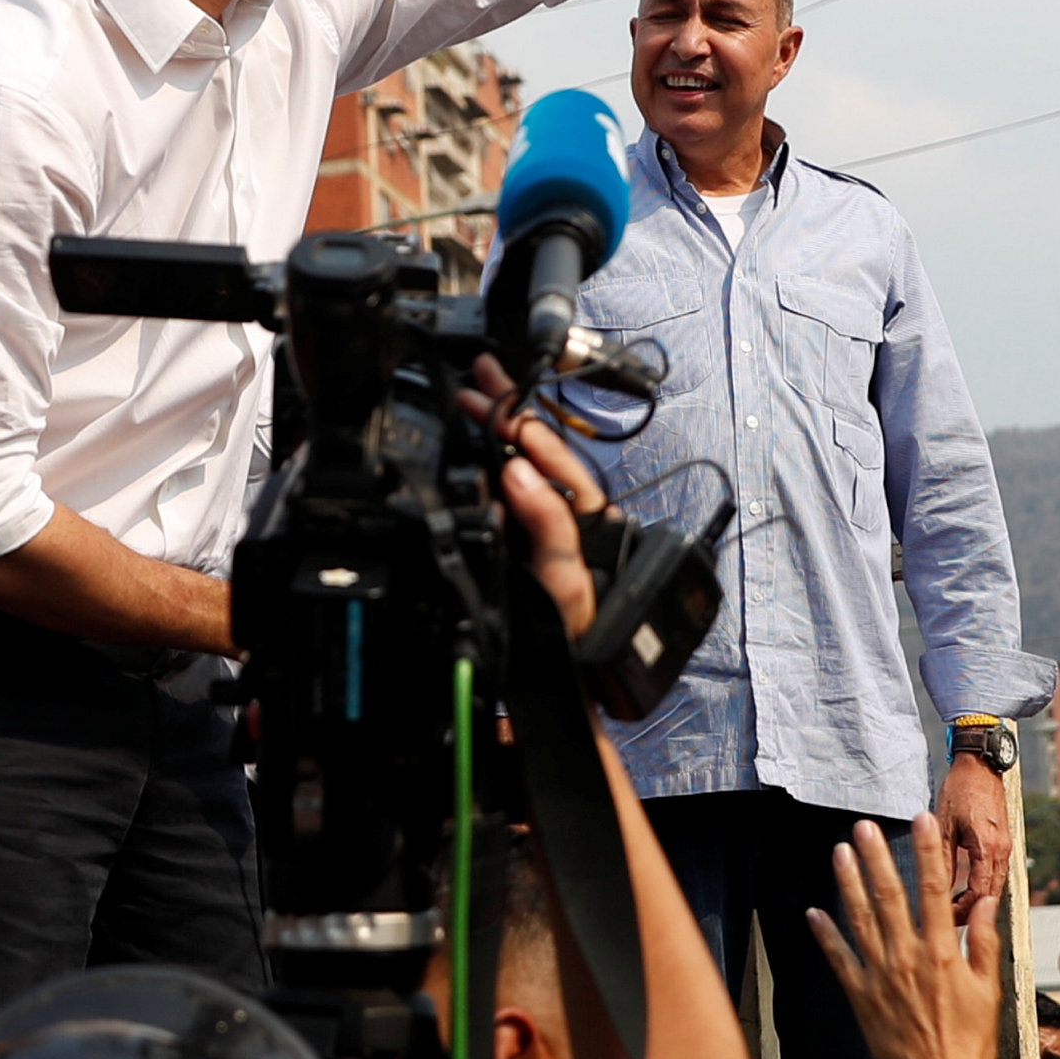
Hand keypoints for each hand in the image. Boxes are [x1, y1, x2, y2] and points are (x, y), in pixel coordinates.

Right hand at [460, 356, 608, 636]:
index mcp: (586, 523)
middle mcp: (572, 520)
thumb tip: (517, 473)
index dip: (522, 430)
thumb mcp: (565, 586)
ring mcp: (550, 529)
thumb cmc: (577, 639)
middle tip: (475, 378)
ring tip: (474, 395)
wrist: (573, 680)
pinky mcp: (530, 542)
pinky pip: (514, 493)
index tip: (490, 407)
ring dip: (501, 431)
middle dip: (509, 414)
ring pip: (529, 469)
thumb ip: (548, 528)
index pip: (553, 466)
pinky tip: (477, 444)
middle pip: (542, 456)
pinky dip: (495, 463)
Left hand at [810, 817, 1002, 1058]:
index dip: (927, 851)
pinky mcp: (861, 996)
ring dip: (848, 883)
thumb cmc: (971, 1040)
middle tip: (864, 826)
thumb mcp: (989, 989)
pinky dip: (825, 935)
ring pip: (860, 919)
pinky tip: (814, 912)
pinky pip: (840, 959)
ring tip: (839, 852)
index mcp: (943, 952)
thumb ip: (985, 943)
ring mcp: (880, 976)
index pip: (934, 889)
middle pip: (889, 896)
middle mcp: (908, 957)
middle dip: (876, 857)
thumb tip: (985, 901)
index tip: (921, 820)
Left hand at [937, 752, 1011, 920]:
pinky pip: (995, 874)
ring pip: (995, 886)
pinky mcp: (1004, 843)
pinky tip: (966, 894)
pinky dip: (982, 888)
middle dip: (971, 913)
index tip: (943, 920)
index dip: (962, 910)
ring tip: (955, 915)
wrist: (981, 764)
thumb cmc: (960, 789)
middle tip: (948, 926)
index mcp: (987, 847)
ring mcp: (1006, 847)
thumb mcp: (944, 824)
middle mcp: (1002, 850)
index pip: (979, 892)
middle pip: (990, 894)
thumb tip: (933, 890)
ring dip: (977, 902)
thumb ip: (941, 859)